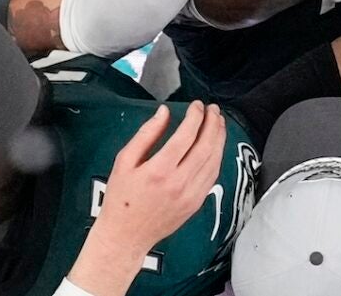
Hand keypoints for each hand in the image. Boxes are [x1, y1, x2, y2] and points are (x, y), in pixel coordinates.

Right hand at [69, 103, 226, 294]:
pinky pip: (213, 174)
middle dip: (213, 123)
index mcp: (159, 170)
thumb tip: (164, 113)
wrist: (126, 235)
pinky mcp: (197, 202)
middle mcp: (179, 182)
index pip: (186, 136)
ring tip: (218, 122)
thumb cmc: (121, 198)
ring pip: (214, 160)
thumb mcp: (124, 162)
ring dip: (220, 138)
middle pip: (206, 146)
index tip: (197, 105)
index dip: (195, 117)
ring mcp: (191, 194)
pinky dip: (218, 156)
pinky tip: (215, 145)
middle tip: (213, 109)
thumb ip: (146, 135)